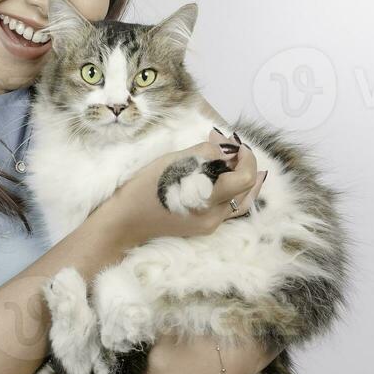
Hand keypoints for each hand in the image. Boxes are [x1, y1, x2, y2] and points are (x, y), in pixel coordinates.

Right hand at [94, 134, 263, 250]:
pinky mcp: (205, 228)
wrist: (126, 221)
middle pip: (247, 189)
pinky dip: (231, 191)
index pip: (245, 178)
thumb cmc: (144, 187)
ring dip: (241, 179)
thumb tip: (226, 149)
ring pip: (240, 200)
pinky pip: (228, 208)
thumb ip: (205, 153)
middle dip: (244, 165)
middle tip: (230, 150)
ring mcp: (211, 225)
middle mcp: (214, 216)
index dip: (247, 158)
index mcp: (206, 199)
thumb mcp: (174, 161)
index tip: (235, 145)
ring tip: (234, 163)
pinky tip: (224, 179)